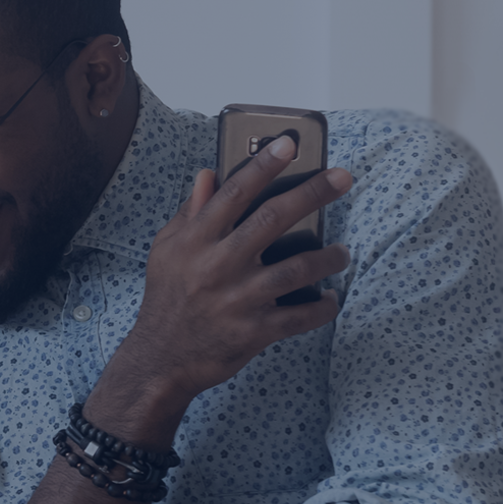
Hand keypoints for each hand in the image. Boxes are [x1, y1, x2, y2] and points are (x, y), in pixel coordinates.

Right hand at [109, 135, 354, 415]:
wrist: (160, 359)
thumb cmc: (167, 299)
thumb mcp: (167, 250)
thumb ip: (190, 213)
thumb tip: (208, 174)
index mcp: (195, 241)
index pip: (234, 192)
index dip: (263, 164)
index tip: (289, 143)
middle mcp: (217, 265)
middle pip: (272, 220)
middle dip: (312, 194)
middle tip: (341, 178)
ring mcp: (238, 300)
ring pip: (296, 269)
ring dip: (327, 258)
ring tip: (342, 252)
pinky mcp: (253, 332)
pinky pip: (299, 317)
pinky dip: (321, 308)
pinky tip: (331, 299)